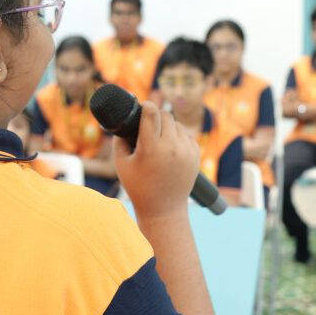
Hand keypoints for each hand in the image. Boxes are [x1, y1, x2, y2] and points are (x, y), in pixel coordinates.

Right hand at [113, 103, 199, 219]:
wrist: (163, 209)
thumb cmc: (138, 187)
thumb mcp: (121, 163)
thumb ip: (120, 140)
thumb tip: (124, 122)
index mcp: (152, 149)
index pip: (151, 114)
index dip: (146, 105)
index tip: (143, 105)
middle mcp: (172, 148)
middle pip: (165, 115)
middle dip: (156, 116)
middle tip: (148, 121)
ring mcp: (186, 152)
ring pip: (177, 124)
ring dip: (168, 126)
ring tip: (158, 137)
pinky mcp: (196, 155)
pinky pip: (186, 135)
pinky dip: (178, 136)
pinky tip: (170, 145)